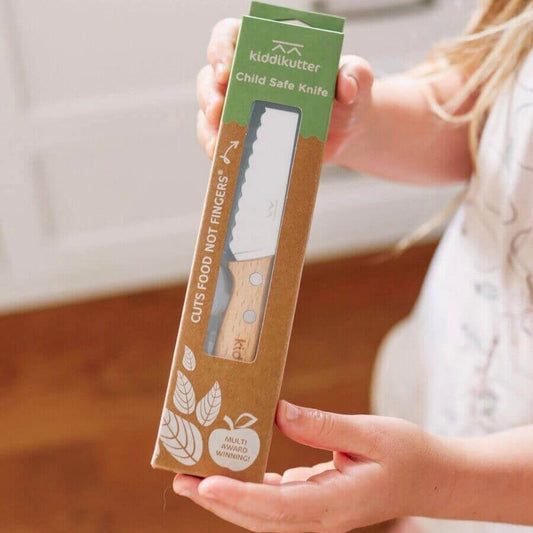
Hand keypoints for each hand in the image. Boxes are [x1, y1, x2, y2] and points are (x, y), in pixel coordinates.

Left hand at [173, 401, 449, 531]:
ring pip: (264, 513)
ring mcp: (318, 515)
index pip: (277, 507)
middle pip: (259, 517)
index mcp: (334, 505)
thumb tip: (277, 413)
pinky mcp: (317, 503)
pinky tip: (236, 471)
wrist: (431, 478)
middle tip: (179, 478)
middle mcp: (321, 518)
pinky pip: (277, 502)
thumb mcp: (369, 432)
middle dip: (217, 499)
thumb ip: (323, 426)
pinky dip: (250, 490)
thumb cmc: (407, 453)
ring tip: (194, 476)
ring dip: (228, 496)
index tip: (205, 483)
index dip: (238, 497)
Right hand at [196, 18, 373, 161]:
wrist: (346, 132)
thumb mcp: (356, 79)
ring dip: (208, 126)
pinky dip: (218, 149)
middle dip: (210, 94)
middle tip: (219, 110)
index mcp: (266, 51)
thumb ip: (356, 74)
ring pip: (210, 112)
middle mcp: (247, 77)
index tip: (227, 71)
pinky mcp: (245, 135)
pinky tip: (222, 158)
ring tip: (217, 142)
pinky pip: (221, 140)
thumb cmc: (346, 97)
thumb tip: (346, 86)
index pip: (231, 37)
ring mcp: (242, 108)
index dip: (221, 49)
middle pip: (211, 77)